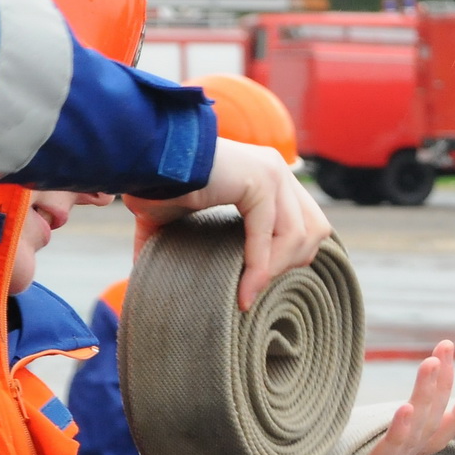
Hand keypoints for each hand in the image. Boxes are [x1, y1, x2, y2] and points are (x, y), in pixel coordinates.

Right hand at [126, 138, 330, 308]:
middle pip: (315, 230)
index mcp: (269, 176)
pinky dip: (258, 268)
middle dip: (291, 266)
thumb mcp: (183, 223)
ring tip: (247, 293)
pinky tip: (243, 293)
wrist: (139, 161)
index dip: (290, 260)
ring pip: (299, 236)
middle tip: (257, 288)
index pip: (306, 224)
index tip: (258, 288)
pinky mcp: (259, 179)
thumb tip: (160, 285)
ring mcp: (272, 171)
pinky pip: (269, 235)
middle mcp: (277, 170)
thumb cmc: (155, 188)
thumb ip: (191, 247)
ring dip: (274, 272)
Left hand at [251, 341, 454, 454]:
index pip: (434, 429)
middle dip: (440, 385)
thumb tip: (357, 374)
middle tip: (444, 348)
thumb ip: (362, 421)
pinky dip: (396, 436)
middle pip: (428, 427)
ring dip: (425, 399)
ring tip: (430, 365)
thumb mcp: (345, 442)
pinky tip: (405, 411)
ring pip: (410, 440)